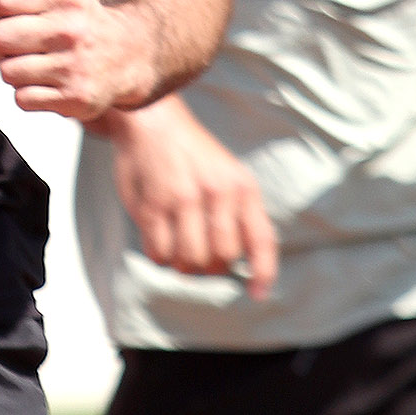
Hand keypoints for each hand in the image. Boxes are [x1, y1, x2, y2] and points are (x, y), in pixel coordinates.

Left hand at [0, 0, 156, 123]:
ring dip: (16, 70)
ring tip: (38, 65)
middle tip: (24, 45)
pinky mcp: (74, 99)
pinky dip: (28, 94)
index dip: (4, 12)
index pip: (3, 1)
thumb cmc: (81, 22)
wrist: (128, 56)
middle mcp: (72, 30)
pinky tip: (48, 84)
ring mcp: (74, 67)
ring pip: (7, 71)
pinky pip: (22, 99)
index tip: (21, 17)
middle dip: (5, 43)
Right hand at [108, 100, 277, 295]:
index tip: (257, 294)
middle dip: (211, 266)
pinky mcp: (151, 206)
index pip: (261, 240)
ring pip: (191, 261)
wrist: (152, 120)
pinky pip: (160, 253)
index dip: (263, 273)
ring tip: (179, 247)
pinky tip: (159, 238)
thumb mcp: (230, 174)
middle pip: (222, 258)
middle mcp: (216, 193)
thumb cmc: (194, 155)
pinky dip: (160, 255)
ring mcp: (182, 200)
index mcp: (242, 186)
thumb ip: (241, 214)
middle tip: (200, 255)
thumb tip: (249, 265)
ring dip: (183, 264)